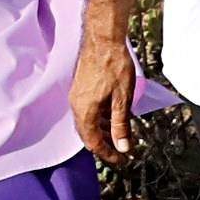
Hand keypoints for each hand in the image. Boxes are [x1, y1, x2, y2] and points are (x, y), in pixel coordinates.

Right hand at [70, 16, 144, 161]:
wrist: (103, 39)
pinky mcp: (80, 87)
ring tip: (120, 135)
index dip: (107, 154)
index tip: (122, 160)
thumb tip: (122, 147)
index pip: (93, 142)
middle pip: (88, 134)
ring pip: (88, 122)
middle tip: (121, 151)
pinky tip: (113, 116)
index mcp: (85, 111)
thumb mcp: (122, 99)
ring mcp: (77, 95)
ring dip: (102, 131)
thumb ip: (121, 125)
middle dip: (104, 145)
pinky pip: (88, 110)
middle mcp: (76, 105)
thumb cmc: (114, 66)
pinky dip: (100, 118)